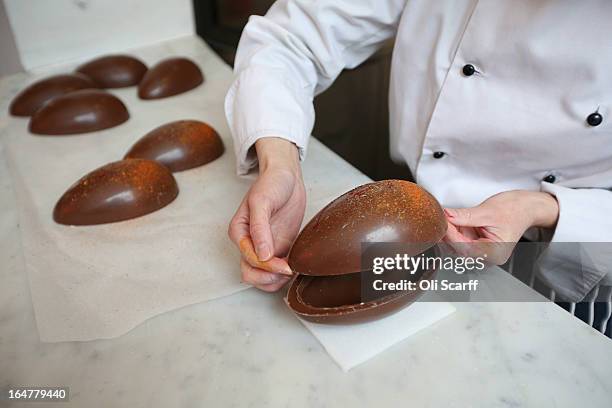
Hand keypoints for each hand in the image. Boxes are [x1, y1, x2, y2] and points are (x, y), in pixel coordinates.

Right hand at [228, 137, 305, 291]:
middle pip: (251, 275)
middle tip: (287, 271)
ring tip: (292, 269)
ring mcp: (263, 247)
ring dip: (276, 280)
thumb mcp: (262, 201)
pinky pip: (276, 271)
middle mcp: (249, 243)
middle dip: (268, 278)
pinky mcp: (278, 248)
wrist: (287, 176)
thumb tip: (262, 255)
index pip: (250, 260)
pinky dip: (284, 275)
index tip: (285, 265)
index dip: (267, 266)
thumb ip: (260, 228)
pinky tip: (295, 266)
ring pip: (263, 278)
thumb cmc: (272, 183)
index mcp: (239, 232)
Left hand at [443, 190, 558, 263]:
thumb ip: (465, 216)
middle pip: (458, 249)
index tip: (441, 221)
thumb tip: (446, 216)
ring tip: (446, 217)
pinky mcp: (478, 246)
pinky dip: (455, 231)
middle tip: (439, 217)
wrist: (526, 207)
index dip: (450, 234)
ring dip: (450, 232)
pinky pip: (461, 241)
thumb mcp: (487, 211)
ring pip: (457, 246)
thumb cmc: (514, 210)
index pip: (464, 247)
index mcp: (494, 253)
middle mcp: (488, 257)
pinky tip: (452, 221)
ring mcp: (482, 253)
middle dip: (447, 233)